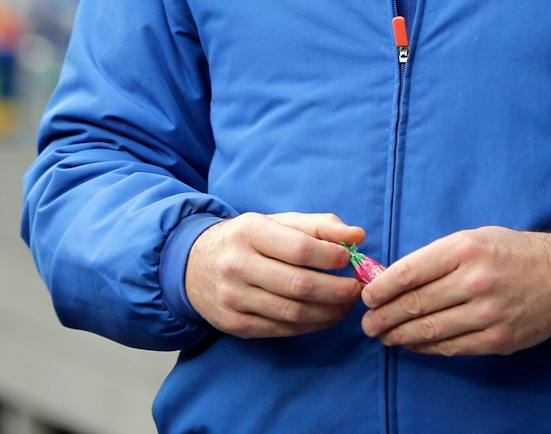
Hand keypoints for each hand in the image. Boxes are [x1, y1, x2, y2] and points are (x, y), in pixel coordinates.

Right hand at [186, 211, 365, 337]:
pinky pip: (282, 330)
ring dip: (329, 312)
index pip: (299, 249)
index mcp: (250, 232)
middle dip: (337, 290)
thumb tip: (358, 235)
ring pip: (293, 313)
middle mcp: (238, 265)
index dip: (331, 256)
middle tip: (358, 288)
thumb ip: (319, 226)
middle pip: (299, 285)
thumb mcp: (277, 222)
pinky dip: (311, 326)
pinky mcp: (235, 324)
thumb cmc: (247, 240)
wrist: (193, 265)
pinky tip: (326, 316)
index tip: (349, 258)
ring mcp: (234, 298)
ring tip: (347, 304)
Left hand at [360, 227, 550, 355]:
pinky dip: (426, 347)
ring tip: (384, 336)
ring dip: (399, 335)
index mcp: (464, 249)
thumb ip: (438, 257)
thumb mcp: (475, 238)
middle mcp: (474, 281)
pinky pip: (451, 347)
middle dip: (384, 316)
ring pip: (430, 330)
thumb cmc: (512, 252)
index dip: (382, 288)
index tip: (367, 297)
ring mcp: (487, 313)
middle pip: (415, 304)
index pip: (410, 271)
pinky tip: (412, 344)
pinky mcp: (497, 339)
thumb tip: (396, 279)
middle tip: (367, 323)